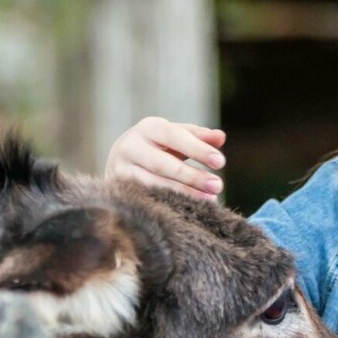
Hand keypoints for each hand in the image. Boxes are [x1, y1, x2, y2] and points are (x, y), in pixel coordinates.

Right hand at [104, 117, 225, 200]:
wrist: (119, 159)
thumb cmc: (157, 145)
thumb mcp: (175, 136)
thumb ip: (198, 136)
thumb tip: (221, 137)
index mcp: (148, 128)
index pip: (175, 136)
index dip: (197, 149)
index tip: (220, 162)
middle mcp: (130, 146)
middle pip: (163, 164)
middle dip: (192, 177)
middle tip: (217, 186)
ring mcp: (120, 170)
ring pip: (153, 185)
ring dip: (182, 195)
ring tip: (209, 201)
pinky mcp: (117, 190)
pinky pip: (144, 200)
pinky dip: (167, 205)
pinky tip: (187, 209)